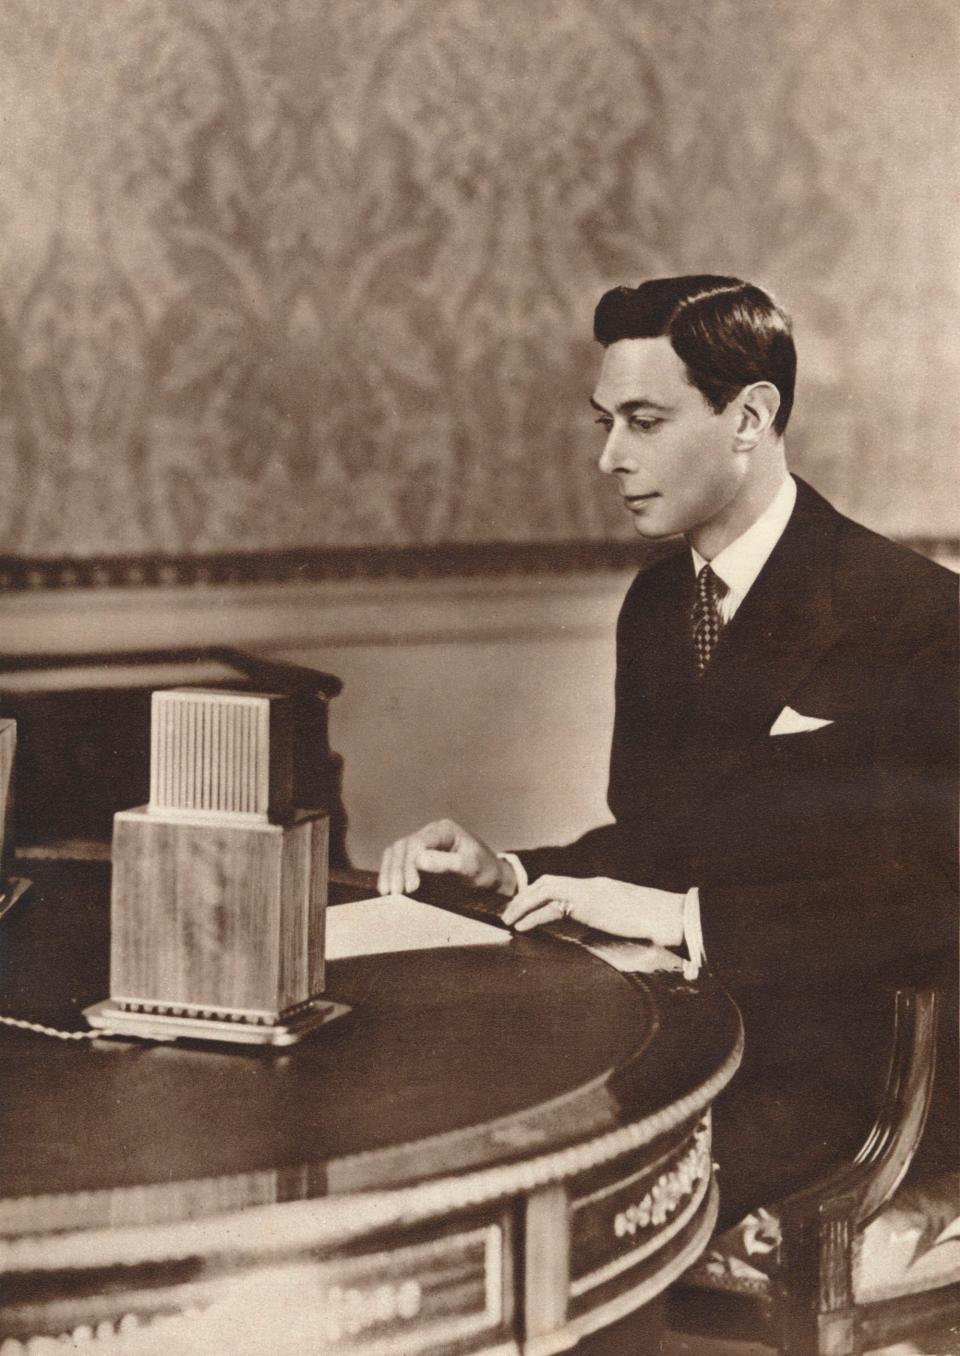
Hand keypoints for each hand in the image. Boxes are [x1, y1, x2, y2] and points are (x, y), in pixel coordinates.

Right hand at [377, 819, 516, 896]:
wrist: (489, 880)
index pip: (418, 842)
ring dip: (389, 872)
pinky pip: (395, 862)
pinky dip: (389, 874)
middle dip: (397, 870)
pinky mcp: (416, 858)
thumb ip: (448, 863)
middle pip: (403, 847)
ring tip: (388, 894)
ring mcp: (421, 844)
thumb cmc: (484, 871)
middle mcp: (429, 833)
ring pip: (395, 852)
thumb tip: (419, 860)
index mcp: (444, 830)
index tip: (411, 888)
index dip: (409, 864)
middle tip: (396, 894)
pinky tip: (387, 890)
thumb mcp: (471, 867)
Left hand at [502, 875, 684, 946]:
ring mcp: (590, 891)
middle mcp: (591, 886)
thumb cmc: (654, 924)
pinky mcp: (589, 903)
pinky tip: (522, 927)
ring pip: (545, 889)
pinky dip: (533, 915)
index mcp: (598, 889)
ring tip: (509, 920)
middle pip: (548, 882)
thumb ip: (603, 924)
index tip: (524, 910)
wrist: (670, 918)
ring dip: (523, 903)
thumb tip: (590, 936)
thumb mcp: (623, 923)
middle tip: (509, 914)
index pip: (561, 886)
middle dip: (525, 897)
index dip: (539, 896)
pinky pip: (552, 905)